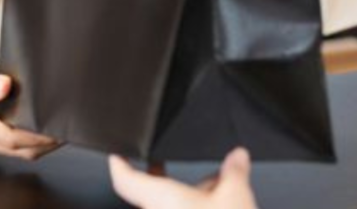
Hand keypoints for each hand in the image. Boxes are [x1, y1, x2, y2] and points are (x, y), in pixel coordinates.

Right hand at [0, 61, 59, 159]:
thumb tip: (6, 86)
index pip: (12, 137)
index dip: (39, 135)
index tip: (60, 126)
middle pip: (21, 150)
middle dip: (48, 142)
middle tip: (70, 126)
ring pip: (18, 152)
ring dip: (41, 144)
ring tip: (59, 125)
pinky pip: (11, 147)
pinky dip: (29, 141)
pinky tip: (38, 126)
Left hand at [109, 148, 257, 208]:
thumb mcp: (235, 197)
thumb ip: (234, 172)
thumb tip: (238, 157)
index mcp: (160, 199)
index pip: (124, 180)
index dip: (119, 163)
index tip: (118, 154)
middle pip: (154, 193)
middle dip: (170, 179)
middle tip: (170, 164)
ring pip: (171, 208)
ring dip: (189, 199)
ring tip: (214, 188)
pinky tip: (218, 207)